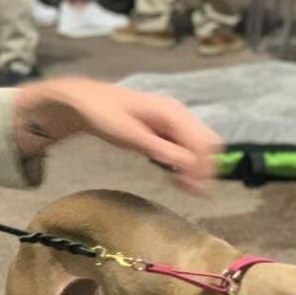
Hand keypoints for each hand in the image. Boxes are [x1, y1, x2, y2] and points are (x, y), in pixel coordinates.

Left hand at [13, 78, 220, 193]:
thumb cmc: (105, 115)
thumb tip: (186, 164)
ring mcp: (176, 120)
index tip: (195, 190)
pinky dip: (188, 162)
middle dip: (205, 168)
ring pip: (200, 145)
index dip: (202, 168)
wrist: (87, 102)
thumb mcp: (129, 135)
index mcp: (172, 112)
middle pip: (208, 143)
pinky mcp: (170, 128)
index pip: (201, 142)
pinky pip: (188, 146)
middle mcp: (179, 114)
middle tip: (194, 192)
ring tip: (187, 187)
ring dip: (198, 167)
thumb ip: (158, 148)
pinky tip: (178, 176)